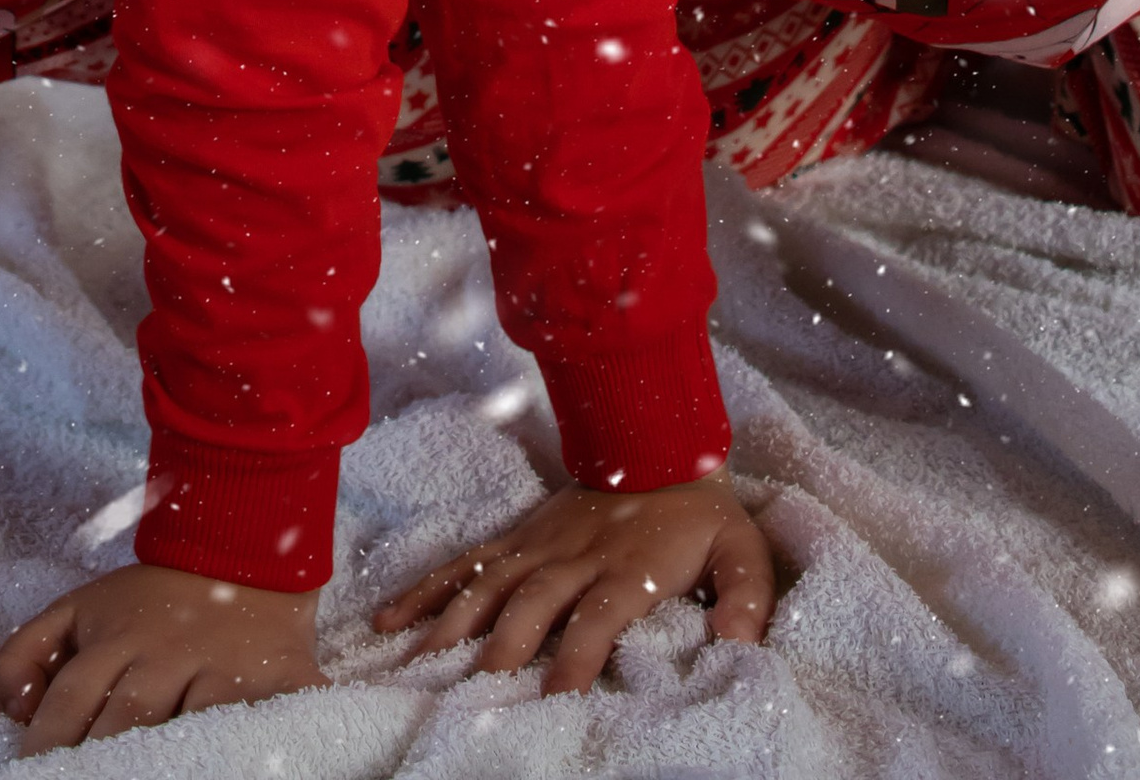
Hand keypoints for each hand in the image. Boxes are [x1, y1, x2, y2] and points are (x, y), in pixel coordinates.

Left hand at [0, 561, 322, 750]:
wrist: (244, 550)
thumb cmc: (151, 599)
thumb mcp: (80, 608)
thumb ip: (28, 649)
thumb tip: (14, 708)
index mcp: (118, 636)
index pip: (73, 696)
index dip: (49, 741)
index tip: (33, 772)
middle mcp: (168, 652)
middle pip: (127, 717)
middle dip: (101, 759)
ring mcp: (222, 668)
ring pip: (186, 725)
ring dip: (161, 758)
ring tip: (140, 777)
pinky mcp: (274, 682)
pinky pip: (258, 721)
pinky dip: (244, 741)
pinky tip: (221, 758)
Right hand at [372, 476, 773, 692]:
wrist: (659, 442)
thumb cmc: (701, 516)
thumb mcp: (742, 552)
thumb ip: (747, 598)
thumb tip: (737, 643)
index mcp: (628, 569)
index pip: (598, 616)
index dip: (578, 655)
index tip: (557, 697)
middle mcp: (576, 558)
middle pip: (532, 603)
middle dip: (504, 647)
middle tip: (475, 691)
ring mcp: (539, 546)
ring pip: (489, 584)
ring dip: (453, 622)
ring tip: (417, 663)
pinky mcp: (518, 538)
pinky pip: (467, 563)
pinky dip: (427, 589)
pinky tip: (391, 618)